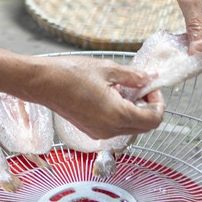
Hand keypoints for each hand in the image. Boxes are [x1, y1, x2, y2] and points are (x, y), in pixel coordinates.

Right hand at [31, 55, 164, 139]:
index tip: (152, 87)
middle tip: (142, 87)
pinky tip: (110, 95)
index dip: (158, 102)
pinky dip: (120, 114)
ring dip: (134, 110)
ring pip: (130, 128)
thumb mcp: (107, 69)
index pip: (153, 118)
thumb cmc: (70, 74)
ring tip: (122, 88)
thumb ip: (132, 76)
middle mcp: (110, 129)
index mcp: (117, 115)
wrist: (43, 82)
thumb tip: (149, 78)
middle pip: (144, 126)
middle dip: (148, 107)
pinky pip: (114, 127)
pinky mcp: (90, 130)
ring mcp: (99, 132)